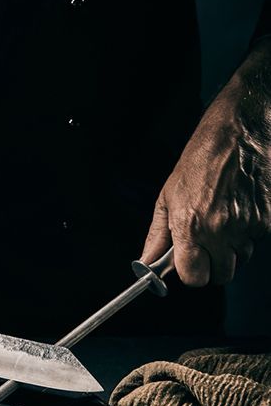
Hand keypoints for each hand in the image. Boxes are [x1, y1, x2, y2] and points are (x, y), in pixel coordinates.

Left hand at [141, 41, 270, 285]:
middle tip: (208, 242)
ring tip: (225, 215)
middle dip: (213, 264)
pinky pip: (259, 239)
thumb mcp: (169, 194)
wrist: (242, 128)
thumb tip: (146, 262)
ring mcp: (250, 226)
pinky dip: (252, 229)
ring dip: (233, 247)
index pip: (194, 277)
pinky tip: (242, 205)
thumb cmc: (202, 157)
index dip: (191, 272)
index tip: (190, 262)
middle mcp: (221, 230)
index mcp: (192, 226)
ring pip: (242, 258)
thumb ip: (158, 234)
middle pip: (221, 275)